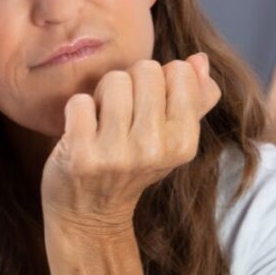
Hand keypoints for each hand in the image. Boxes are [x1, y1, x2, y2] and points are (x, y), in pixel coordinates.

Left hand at [40, 53, 220, 234]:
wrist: (89, 215)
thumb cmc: (130, 168)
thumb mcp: (170, 141)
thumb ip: (193, 99)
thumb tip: (199, 59)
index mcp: (183, 144)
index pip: (178, 71)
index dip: (156, 81)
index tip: (146, 108)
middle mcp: (154, 150)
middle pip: (145, 70)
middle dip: (129, 83)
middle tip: (120, 115)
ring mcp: (117, 154)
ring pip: (113, 80)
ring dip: (102, 95)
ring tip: (101, 122)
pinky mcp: (81, 155)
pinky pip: (80, 101)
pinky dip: (76, 110)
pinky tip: (80, 132)